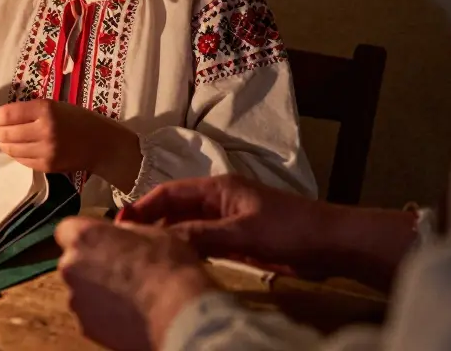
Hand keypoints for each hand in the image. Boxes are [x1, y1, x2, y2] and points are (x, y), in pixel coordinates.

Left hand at [0, 100, 140, 184]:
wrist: (101, 143)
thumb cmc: (76, 119)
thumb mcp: (53, 106)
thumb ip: (28, 110)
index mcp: (45, 110)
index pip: (7, 115)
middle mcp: (44, 130)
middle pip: (5, 133)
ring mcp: (46, 151)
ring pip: (10, 148)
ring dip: (3, 143)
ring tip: (5, 138)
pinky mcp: (47, 166)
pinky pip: (21, 160)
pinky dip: (15, 153)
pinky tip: (19, 147)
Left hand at [56, 217, 213, 350]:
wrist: (177, 314)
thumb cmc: (167, 268)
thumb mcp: (151, 231)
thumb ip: (124, 229)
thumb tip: (119, 232)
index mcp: (84, 237)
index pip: (67, 228)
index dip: (87, 234)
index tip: (103, 239)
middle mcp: (71, 266)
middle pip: (73, 260)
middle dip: (92, 263)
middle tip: (122, 266)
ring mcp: (76, 299)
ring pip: (82, 288)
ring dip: (98, 288)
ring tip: (130, 292)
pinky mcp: (85, 327)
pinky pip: (90, 313)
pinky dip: (104, 312)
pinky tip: (129, 311)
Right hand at [118, 174, 417, 288]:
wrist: (331, 243)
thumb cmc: (291, 229)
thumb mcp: (243, 233)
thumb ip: (201, 235)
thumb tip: (160, 240)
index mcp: (218, 188)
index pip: (170, 193)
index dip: (143, 206)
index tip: (119, 222)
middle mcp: (219, 201)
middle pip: (174, 209)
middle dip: (149, 222)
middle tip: (126, 242)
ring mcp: (228, 220)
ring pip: (186, 227)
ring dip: (166, 237)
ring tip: (142, 253)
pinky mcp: (238, 239)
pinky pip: (202, 242)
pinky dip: (185, 250)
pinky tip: (174, 262)